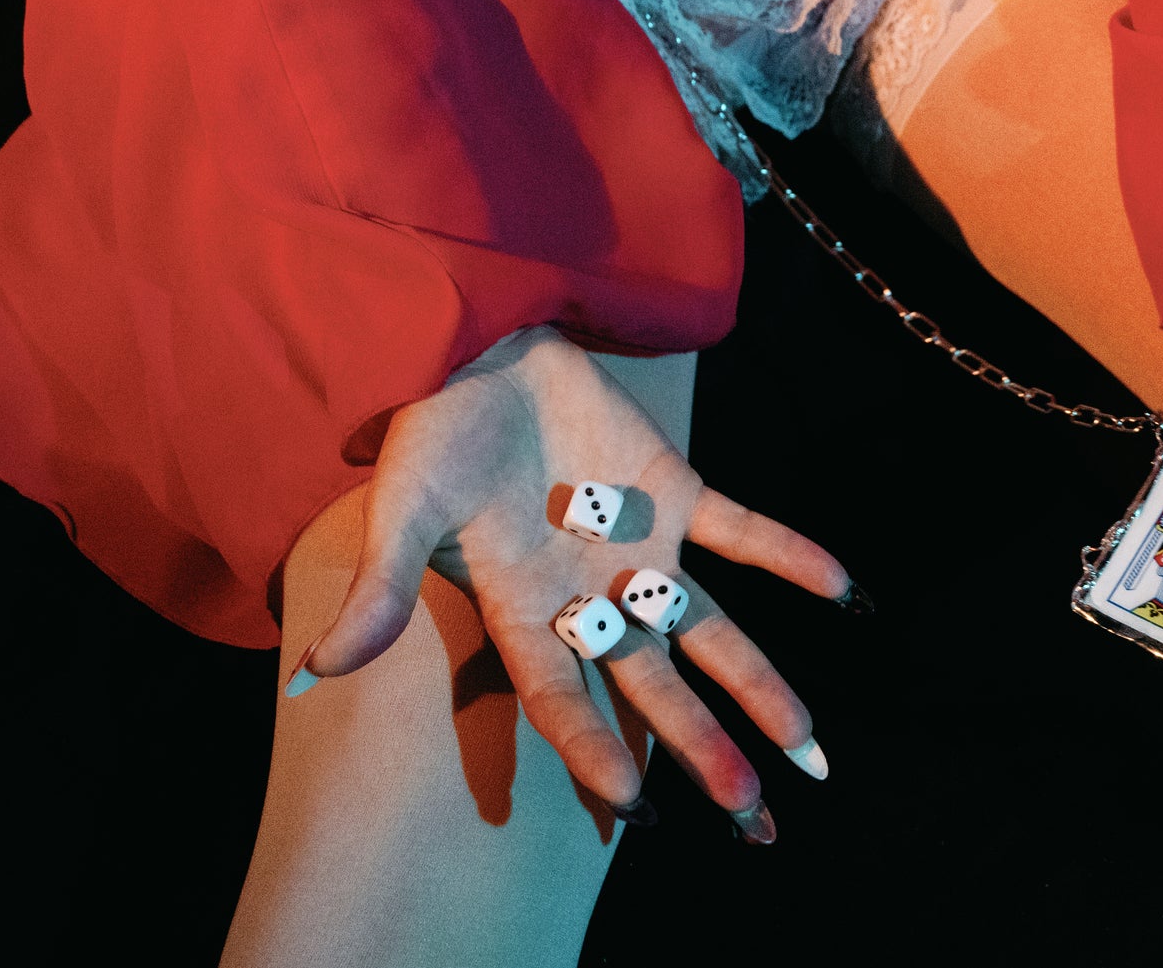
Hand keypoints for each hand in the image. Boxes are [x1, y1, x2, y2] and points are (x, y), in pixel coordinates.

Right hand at [289, 327, 858, 839]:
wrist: (484, 342)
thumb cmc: (432, 427)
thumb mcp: (401, 503)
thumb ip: (378, 587)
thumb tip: (315, 672)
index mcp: (524, 608)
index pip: (564, 698)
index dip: (595, 750)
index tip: (639, 810)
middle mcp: (590, 594)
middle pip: (654, 688)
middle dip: (702, 749)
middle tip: (752, 820)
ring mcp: (639, 546)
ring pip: (710, 630)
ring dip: (759, 682)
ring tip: (809, 747)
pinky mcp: (677, 489)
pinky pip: (744, 531)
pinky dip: (793, 555)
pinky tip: (848, 593)